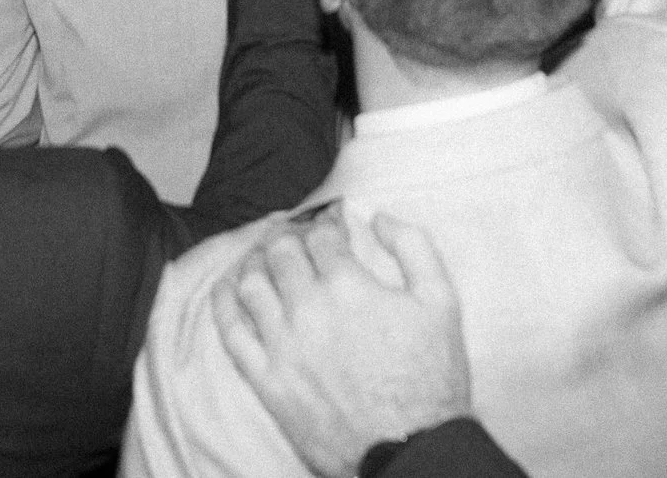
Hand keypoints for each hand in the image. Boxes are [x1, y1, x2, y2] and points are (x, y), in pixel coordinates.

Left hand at [217, 210, 470, 476]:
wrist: (411, 449)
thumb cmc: (431, 378)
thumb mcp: (442, 302)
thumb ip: (413, 246)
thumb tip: (378, 216)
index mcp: (348, 286)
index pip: (321, 234)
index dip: (326, 220)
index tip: (332, 222)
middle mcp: (308, 309)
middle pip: (281, 252)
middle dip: (289, 234)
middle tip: (297, 234)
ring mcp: (282, 346)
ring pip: (251, 283)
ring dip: (255, 259)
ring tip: (264, 255)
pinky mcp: (267, 380)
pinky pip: (231, 332)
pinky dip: (224, 301)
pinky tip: (228, 287)